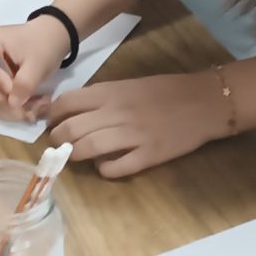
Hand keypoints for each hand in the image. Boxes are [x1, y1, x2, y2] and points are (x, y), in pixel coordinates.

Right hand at [0, 15, 71, 121]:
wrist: (50, 39)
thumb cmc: (42, 43)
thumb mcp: (38, 61)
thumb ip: (25, 82)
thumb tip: (12, 104)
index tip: (17, 86)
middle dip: (3, 103)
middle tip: (29, 107)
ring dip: (10, 111)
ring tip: (35, 107)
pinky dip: (12, 112)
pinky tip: (30, 108)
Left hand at [44, 72, 227, 177]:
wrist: (205, 101)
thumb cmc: (166, 90)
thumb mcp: (130, 85)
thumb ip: (103, 98)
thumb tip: (73, 113)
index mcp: (111, 92)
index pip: (67, 103)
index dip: (53, 116)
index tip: (50, 123)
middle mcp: (117, 112)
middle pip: (72, 129)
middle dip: (57, 140)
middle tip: (57, 145)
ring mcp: (133, 135)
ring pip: (88, 148)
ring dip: (75, 155)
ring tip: (74, 156)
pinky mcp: (149, 155)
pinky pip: (115, 167)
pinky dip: (104, 170)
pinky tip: (104, 166)